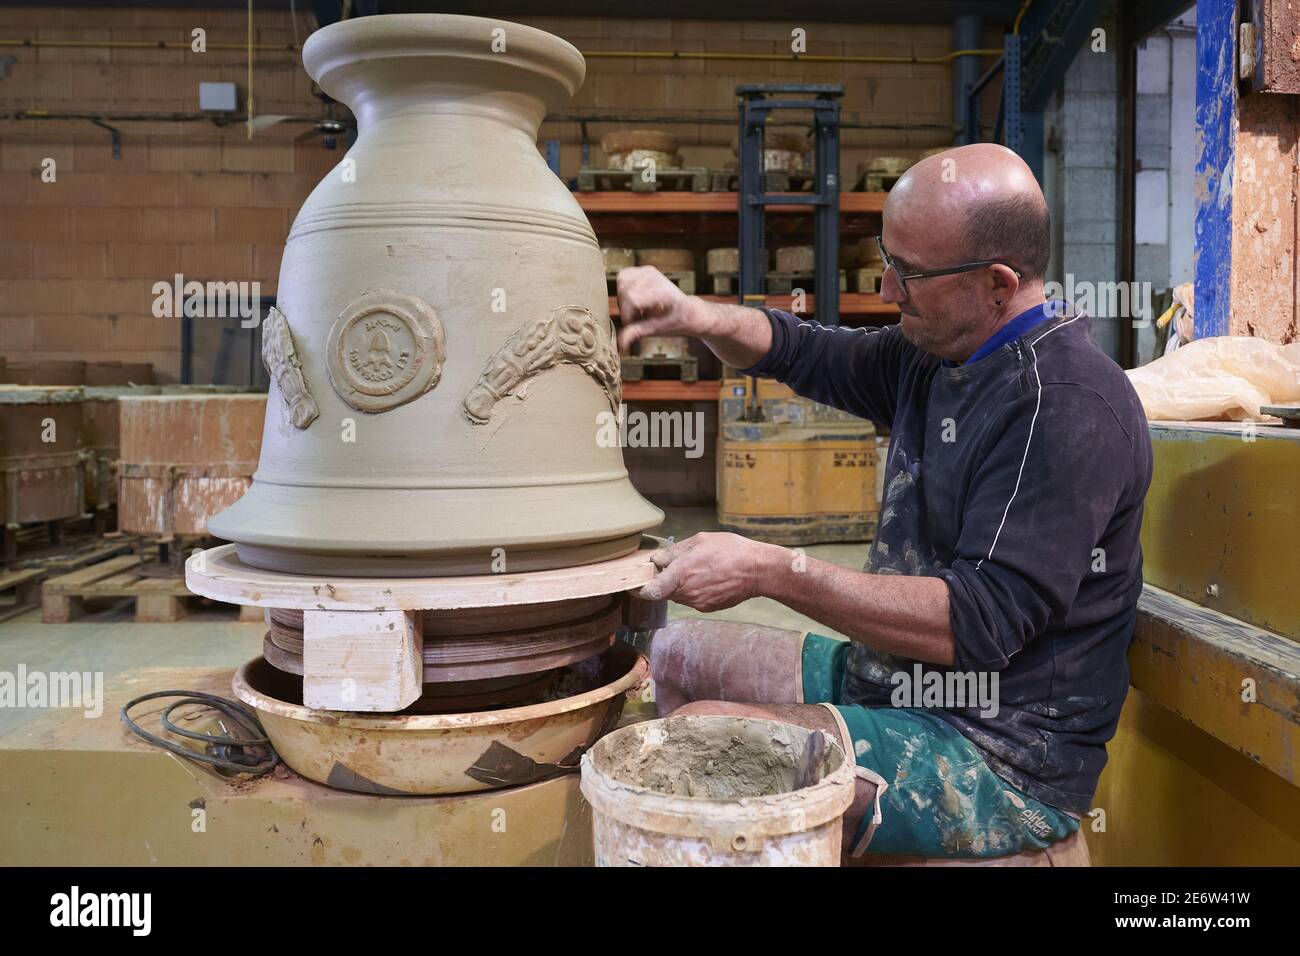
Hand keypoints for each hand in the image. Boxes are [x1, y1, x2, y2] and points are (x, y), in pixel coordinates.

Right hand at [615, 266, 699, 352]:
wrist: (686, 310)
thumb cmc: (674, 321)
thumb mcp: (658, 329)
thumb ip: (638, 332)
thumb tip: (621, 343)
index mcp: (662, 294)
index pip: (632, 299)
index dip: (627, 315)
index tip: (633, 324)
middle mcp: (656, 279)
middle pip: (624, 290)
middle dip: (625, 307)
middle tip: (636, 317)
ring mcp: (650, 271)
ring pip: (621, 281)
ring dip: (623, 297)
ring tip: (636, 308)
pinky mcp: (644, 269)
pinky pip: (623, 276)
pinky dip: (623, 288)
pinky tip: (633, 298)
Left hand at [636, 532, 782, 611]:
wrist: (758, 570)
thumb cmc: (730, 551)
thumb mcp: (699, 541)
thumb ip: (674, 552)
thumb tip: (657, 560)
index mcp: (681, 574)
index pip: (650, 592)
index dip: (639, 590)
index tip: (635, 585)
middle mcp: (687, 592)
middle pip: (664, 592)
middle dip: (663, 582)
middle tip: (672, 567)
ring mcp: (698, 603)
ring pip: (678, 595)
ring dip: (679, 585)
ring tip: (696, 569)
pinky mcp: (708, 607)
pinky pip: (693, 599)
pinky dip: (694, 590)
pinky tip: (707, 578)